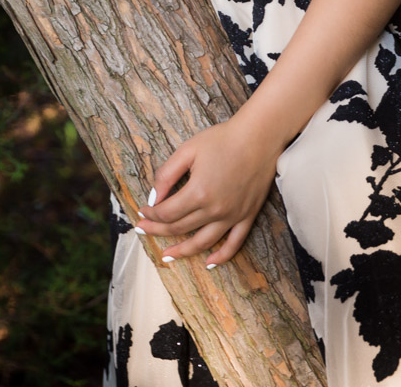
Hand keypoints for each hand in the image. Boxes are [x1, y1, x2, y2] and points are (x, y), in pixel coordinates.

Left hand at [136, 115, 280, 267]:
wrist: (259, 137)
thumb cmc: (222, 139)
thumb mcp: (187, 150)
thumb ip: (166, 175)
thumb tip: (153, 198)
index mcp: (198, 192)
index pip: (167, 213)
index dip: (151, 215)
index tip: (142, 212)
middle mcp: (215, 209)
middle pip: (180, 228)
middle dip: (158, 231)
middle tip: (144, 231)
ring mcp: (232, 216)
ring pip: (203, 242)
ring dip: (183, 251)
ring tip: (168, 256)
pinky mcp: (247, 216)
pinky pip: (234, 244)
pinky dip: (221, 257)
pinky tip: (209, 262)